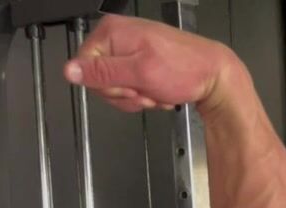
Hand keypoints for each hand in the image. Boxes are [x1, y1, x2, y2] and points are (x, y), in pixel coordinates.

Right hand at [63, 14, 237, 113]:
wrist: (216, 76)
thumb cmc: (186, 71)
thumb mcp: (139, 73)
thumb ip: (102, 73)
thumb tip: (70, 71)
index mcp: (111, 32)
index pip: (85, 67)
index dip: (108, 87)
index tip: (130, 91)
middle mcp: (118, 36)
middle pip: (101, 79)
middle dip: (126, 94)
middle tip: (147, 93)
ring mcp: (131, 48)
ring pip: (118, 86)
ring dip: (139, 97)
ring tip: (158, 92)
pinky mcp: (142, 60)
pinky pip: (132, 85)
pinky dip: (147, 94)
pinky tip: (161, 92)